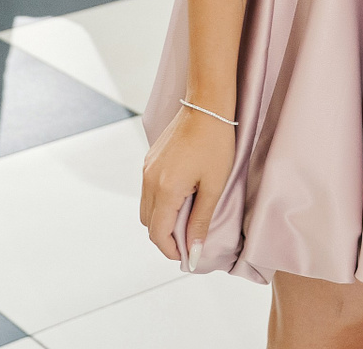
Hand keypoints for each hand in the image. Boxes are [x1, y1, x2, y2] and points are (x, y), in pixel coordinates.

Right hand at [138, 104, 235, 265]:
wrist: (206, 106)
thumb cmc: (215, 143)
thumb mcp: (214, 185)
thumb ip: (201, 220)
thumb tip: (195, 249)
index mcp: (165, 189)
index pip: (158, 233)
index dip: (171, 250)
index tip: (188, 256)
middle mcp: (149, 180)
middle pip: (149, 223)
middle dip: (166, 237)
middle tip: (190, 240)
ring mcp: (147, 169)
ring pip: (147, 208)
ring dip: (163, 220)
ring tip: (188, 220)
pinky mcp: (150, 160)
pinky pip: (149, 191)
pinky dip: (161, 203)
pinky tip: (182, 199)